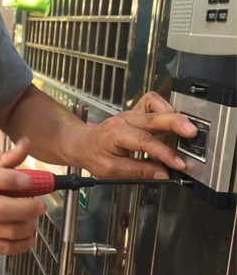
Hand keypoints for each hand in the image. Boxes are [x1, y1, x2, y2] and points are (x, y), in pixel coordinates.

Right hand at [0, 138, 45, 255]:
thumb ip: (7, 160)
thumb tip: (27, 143)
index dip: (10, 179)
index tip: (30, 180)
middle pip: (1, 209)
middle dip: (27, 209)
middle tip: (41, 206)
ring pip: (6, 231)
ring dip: (27, 227)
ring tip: (34, 221)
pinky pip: (3, 248)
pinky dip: (21, 245)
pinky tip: (29, 238)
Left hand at [73, 91, 196, 178]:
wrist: (83, 143)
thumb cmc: (94, 155)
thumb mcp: (111, 170)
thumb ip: (138, 171)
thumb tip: (163, 173)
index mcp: (115, 133)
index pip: (143, 140)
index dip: (164, 152)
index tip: (178, 163)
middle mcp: (124, 119)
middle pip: (152, 117)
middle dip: (174, 123)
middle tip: (191, 133)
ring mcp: (131, 113)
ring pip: (153, 104)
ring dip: (171, 114)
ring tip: (185, 128)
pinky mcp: (136, 112)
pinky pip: (151, 101)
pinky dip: (164, 107)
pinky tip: (171, 119)